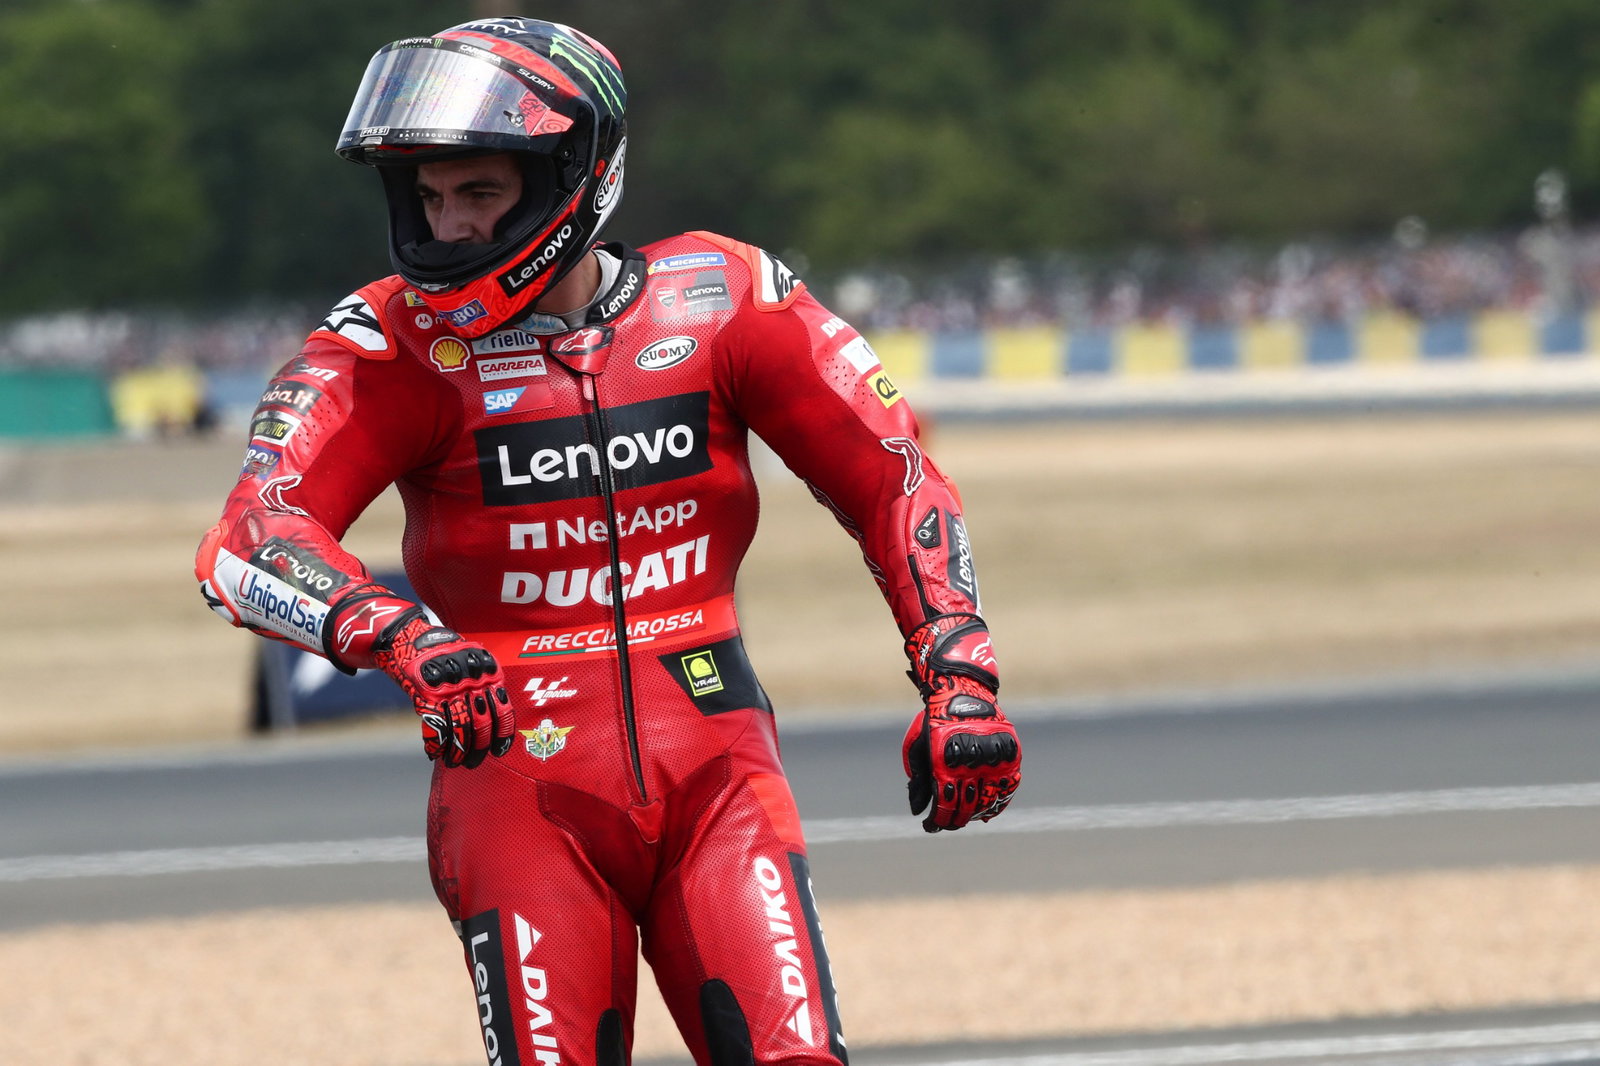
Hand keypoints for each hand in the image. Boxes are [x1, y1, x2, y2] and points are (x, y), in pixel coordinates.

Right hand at [373, 616, 514, 767]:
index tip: (500, 751)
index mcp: (488, 672)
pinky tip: (434, 754)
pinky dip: (435, 744)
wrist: (407, 634)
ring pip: (459, 728)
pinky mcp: (426, 692)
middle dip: (478, 748)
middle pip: (482, 723)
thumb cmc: (441, 651)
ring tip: (454, 762)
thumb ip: (483, 682)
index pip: (503, 709)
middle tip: (473, 762)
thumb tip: (492, 718)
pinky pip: (435, 726)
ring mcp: (449, 686)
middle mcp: (472, 680)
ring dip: (457, 751)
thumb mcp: (470, 659)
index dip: (503, 734)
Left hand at [902, 614, 1020, 831]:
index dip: (938, 821)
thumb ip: (918, 780)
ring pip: (988, 801)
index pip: (945, 805)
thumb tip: (918, 811)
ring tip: (966, 816)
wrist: (961, 691)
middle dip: (954, 820)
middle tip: (948, 823)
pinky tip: (987, 810)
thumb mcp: (916, 747)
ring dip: (976, 813)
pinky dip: (998, 802)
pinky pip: (1008, 788)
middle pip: (966, 807)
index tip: (931, 826)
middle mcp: (971, 764)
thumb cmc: (934, 721)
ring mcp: (993, 759)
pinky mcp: (1010, 755)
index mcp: (946, 763)